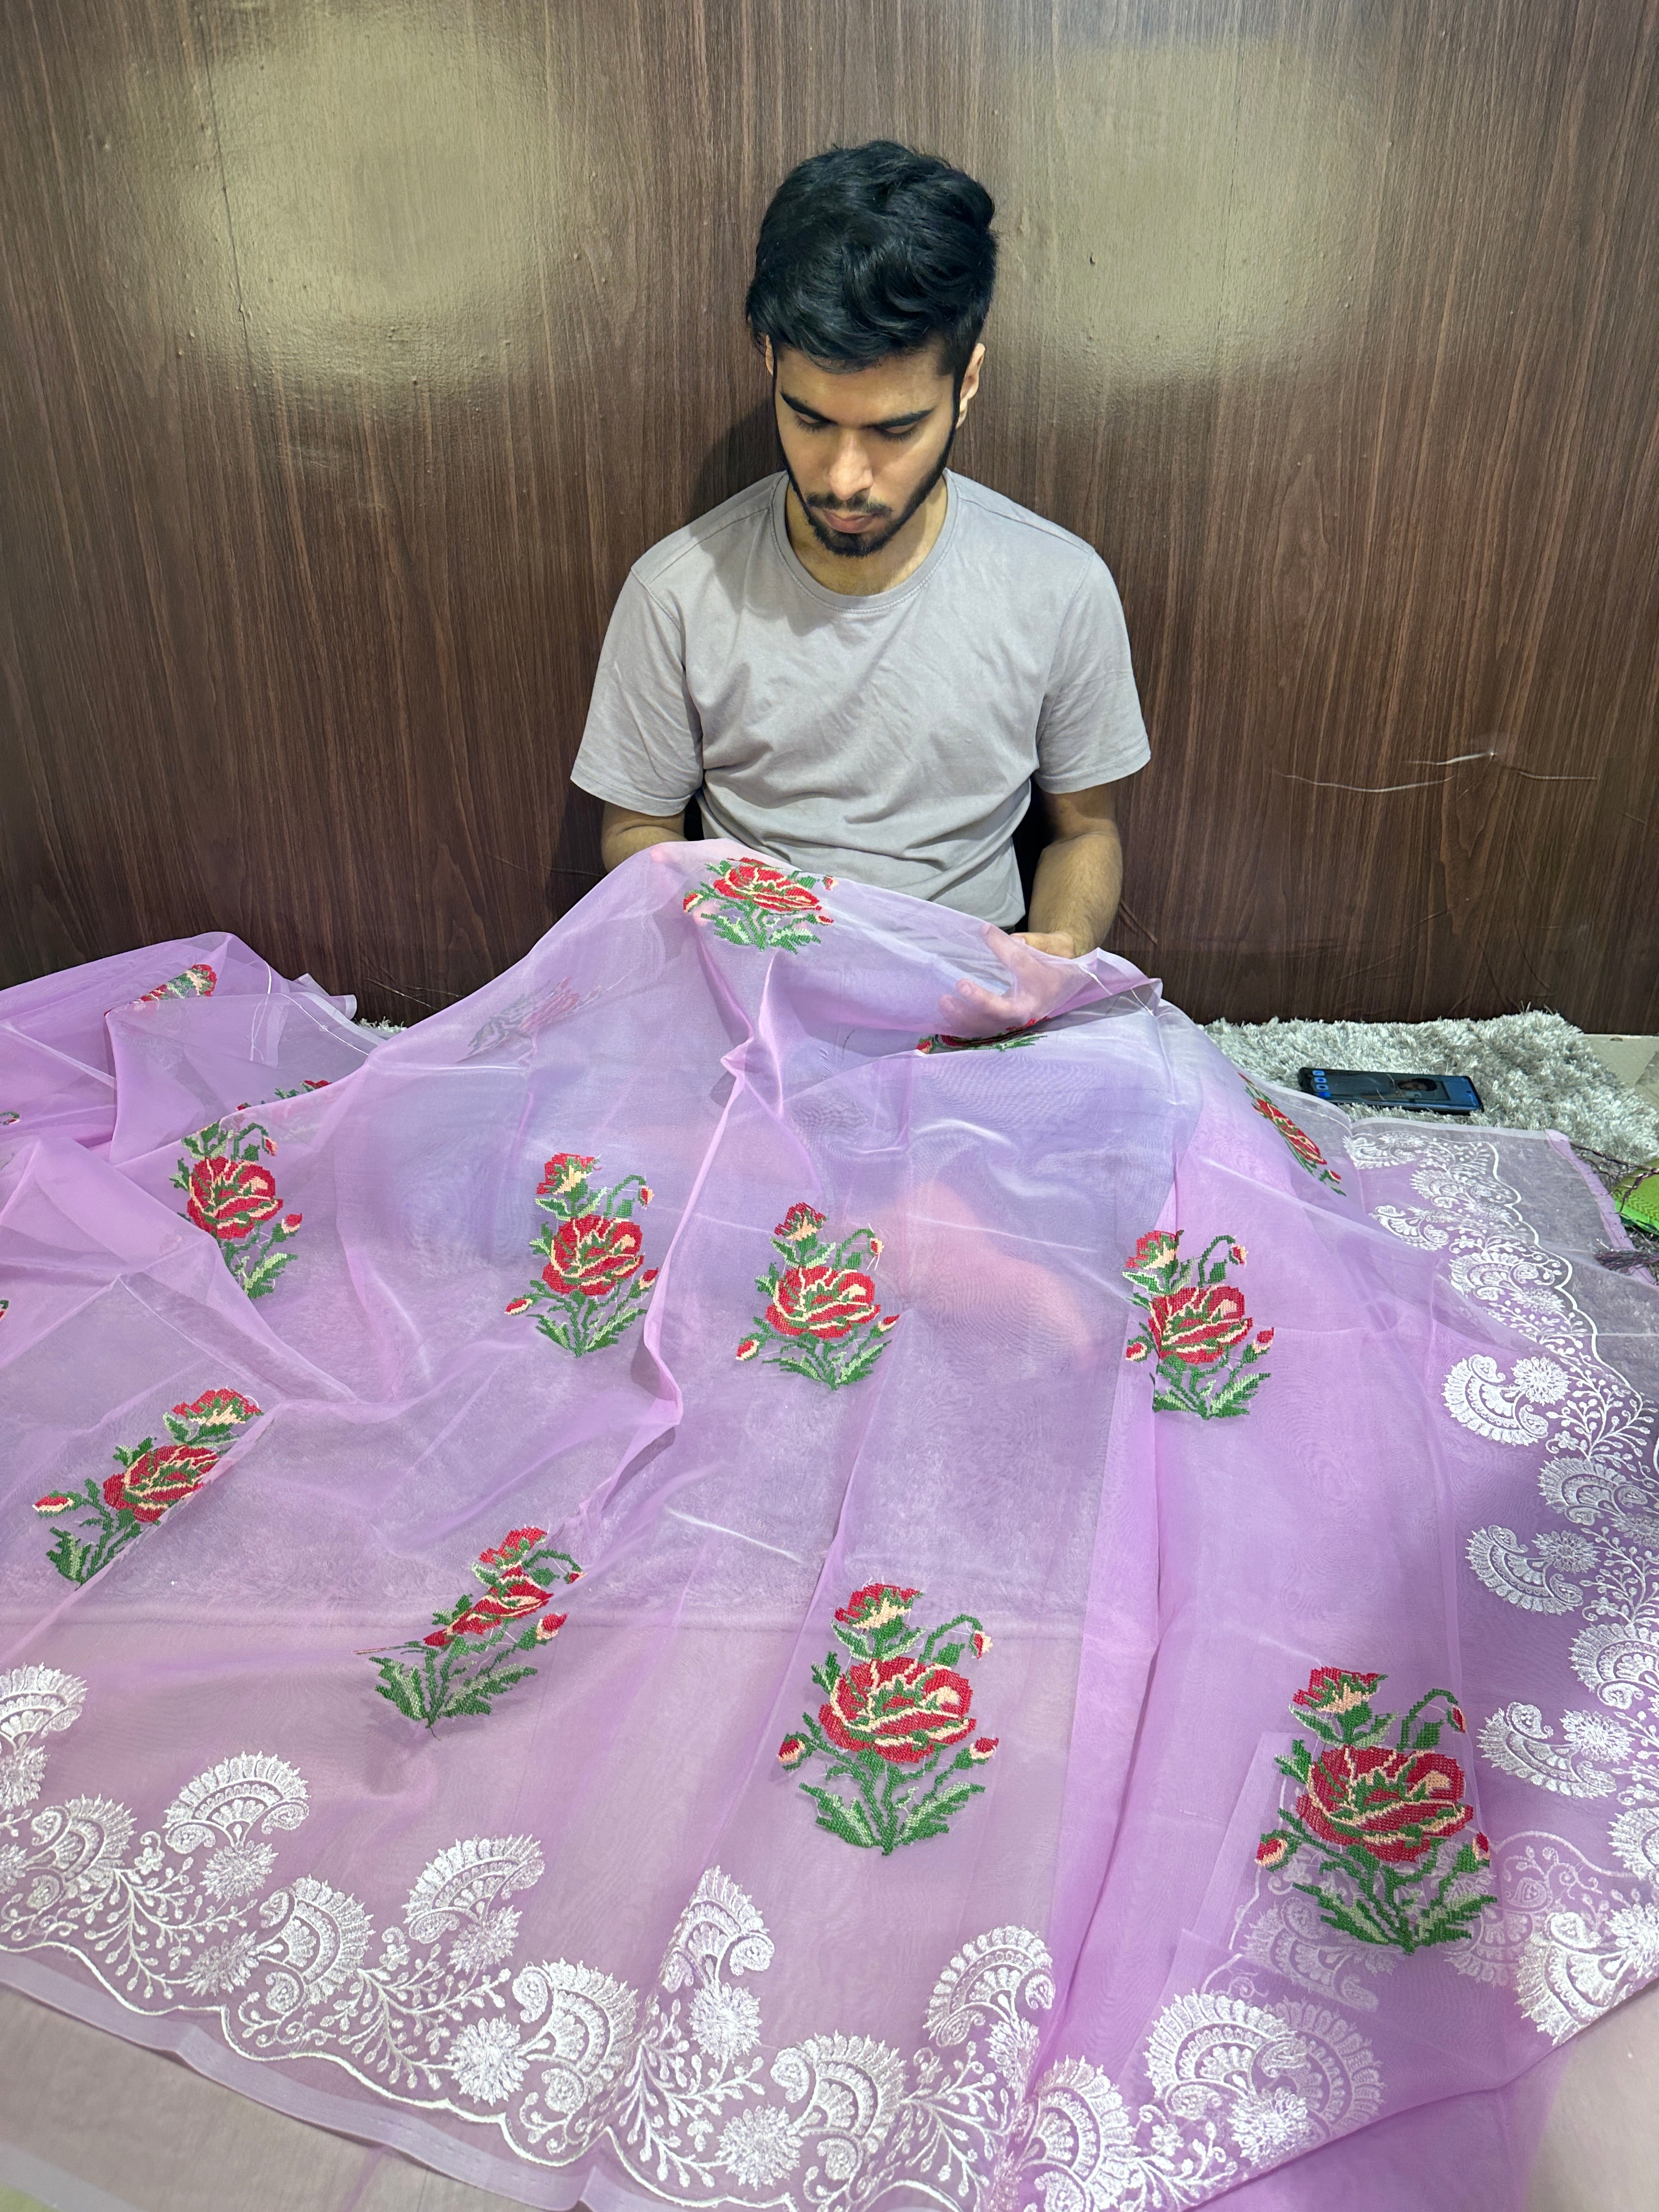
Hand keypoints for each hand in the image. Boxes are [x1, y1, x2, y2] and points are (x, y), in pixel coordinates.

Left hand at [934, 925, 1089, 1038]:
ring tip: (944, 1001)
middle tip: (960, 983)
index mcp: (1042, 983)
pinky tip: (945, 1014)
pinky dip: (962, 1026)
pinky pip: (981, 1031)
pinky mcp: (1002, 1026)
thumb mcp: (1051, 945)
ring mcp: (1015, 1022)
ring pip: (988, 1026)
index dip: (1002, 947)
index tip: (985, 931)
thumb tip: (992, 934)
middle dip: (980, 1001)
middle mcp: (1029, 1008)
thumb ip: (1028, 940)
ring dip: (964, 1017)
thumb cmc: (1055, 963)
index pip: (1021, 964)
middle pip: (1003, 1011)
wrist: (1067, 986)